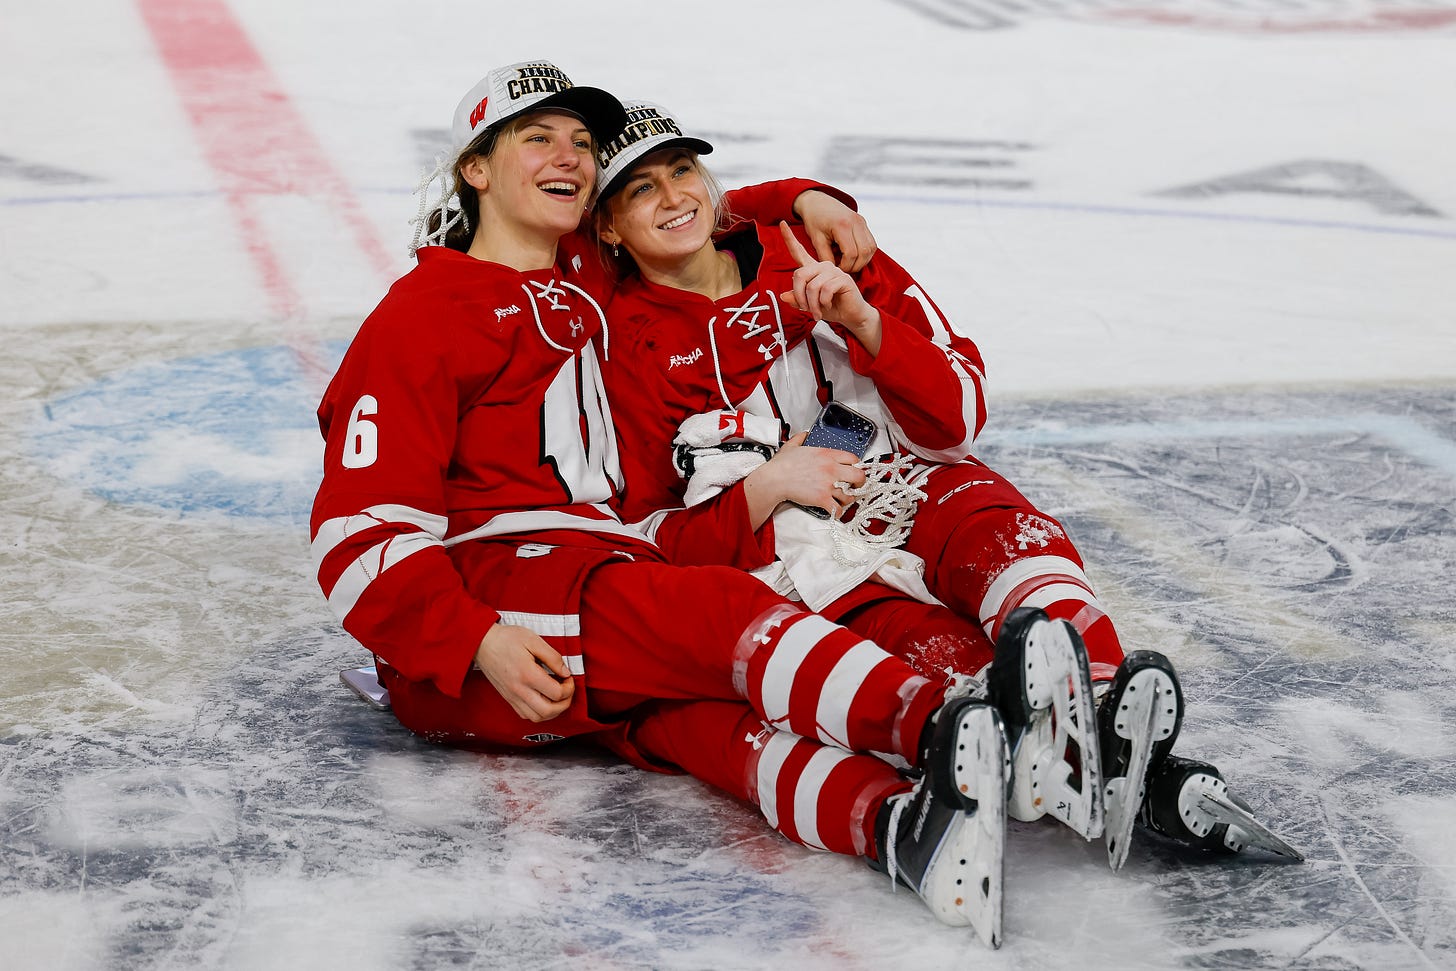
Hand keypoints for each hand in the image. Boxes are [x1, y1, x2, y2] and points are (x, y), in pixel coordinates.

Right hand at [474, 624, 575, 721]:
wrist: (482, 643)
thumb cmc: (507, 639)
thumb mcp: (533, 640)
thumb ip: (553, 657)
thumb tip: (566, 673)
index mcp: (528, 675)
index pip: (557, 693)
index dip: (569, 688)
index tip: (568, 677)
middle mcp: (519, 690)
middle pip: (549, 712)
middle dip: (564, 704)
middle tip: (566, 690)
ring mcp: (512, 697)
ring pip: (537, 718)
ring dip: (552, 711)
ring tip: (556, 697)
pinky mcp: (508, 698)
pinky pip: (525, 715)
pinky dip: (538, 712)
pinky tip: (542, 699)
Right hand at [742, 431, 866, 524]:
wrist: (774, 479)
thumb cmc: (782, 465)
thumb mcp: (792, 445)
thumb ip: (801, 438)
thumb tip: (804, 434)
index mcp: (827, 454)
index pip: (853, 458)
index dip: (856, 466)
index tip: (854, 470)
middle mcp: (831, 468)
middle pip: (859, 476)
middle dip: (860, 483)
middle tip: (855, 486)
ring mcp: (828, 485)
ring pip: (849, 496)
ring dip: (847, 499)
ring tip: (843, 500)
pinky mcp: (822, 498)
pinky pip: (837, 509)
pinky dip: (838, 512)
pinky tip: (834, 510)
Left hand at [777, 223, 882, 354]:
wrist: (851, 315)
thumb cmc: (831, 307)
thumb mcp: (809, 305)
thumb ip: (796, 299)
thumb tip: (784, 296)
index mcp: (813, 269)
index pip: (799, 251)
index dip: (789, 239)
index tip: (782, 224)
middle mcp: (823, 266)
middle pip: (799, 274)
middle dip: (799, 296)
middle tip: (805, 309)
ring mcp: (834, 270)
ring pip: (812, 286)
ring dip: (812, 304)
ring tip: (817, 312)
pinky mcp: (843, 278)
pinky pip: (825, 290)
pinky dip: (823, 302)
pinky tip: (828, 305)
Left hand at [790, 190, 876, 270]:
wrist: (817, 202)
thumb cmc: (814, 220)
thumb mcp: (816, 239)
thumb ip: (825, 256)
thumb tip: (835, 272)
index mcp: (842, 225)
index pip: (851, 253)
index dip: (845, 266)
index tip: (836, 269)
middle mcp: (856, 222)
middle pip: (864, 252)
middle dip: (855, 265)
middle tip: (843, 268)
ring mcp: (862, 221)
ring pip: (871, 248)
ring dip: (862, 260)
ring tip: (848, 262)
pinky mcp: (864, 223)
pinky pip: (871, 242)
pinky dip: (864, 253)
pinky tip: (852, 255)